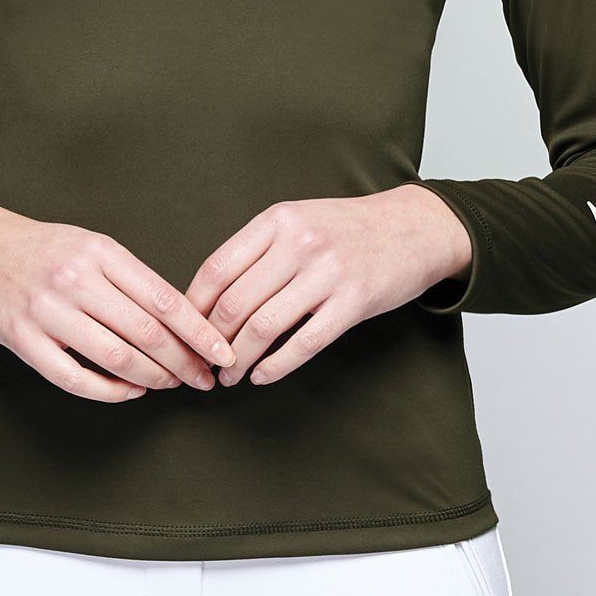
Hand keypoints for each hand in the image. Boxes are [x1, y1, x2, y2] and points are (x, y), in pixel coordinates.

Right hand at [0, 204, 236, 401]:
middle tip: (204, 378)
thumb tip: (181, 318)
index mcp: (100, 252)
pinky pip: (75, 379)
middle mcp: (76, 280)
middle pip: (147, 333)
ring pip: (117, 358)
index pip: (164, 298)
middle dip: (184, 362)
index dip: (199, 331)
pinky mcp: (24, 341)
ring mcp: (48, 312)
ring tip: (170, 384)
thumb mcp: (90, 245)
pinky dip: (110, 391)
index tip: (222, 351)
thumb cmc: (41, 249)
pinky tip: (128, 391)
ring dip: (152, 379)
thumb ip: (130, 278)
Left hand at [183, 184, 472, 386]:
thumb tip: (205, 295)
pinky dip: (276, 366)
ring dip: (238, 360)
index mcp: (278, 220)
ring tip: (229, 375)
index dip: (192, 307)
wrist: (414, 227)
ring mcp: (329, 273)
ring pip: (264, 327)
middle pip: (234, 303)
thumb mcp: (298, 220)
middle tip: (202, 363)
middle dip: (210, 342)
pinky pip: (304, 343)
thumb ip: (257, 249)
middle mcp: (300, 243)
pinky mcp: (354, 302)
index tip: (181, 331)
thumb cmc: (346, 228)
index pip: (217, 269)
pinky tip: (262, 376)